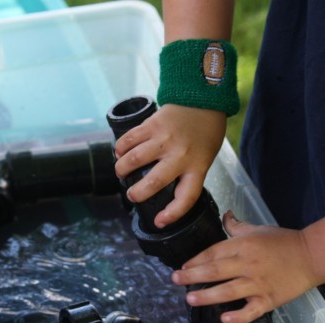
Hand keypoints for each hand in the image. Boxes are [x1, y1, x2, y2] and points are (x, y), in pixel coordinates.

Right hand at [113, 104, 225, 226]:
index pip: (186, 197)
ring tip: (121, 172)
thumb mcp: (204, 157)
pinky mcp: (151, 125)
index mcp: (198, 166)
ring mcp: (164, 139)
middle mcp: (180, 154)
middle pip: (153, 182)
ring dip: (121, 170)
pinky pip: (128, 140)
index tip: (159, 222)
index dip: (171, 214)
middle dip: (136, 194)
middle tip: (131, 195)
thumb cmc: (205, 132)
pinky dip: (119, 149)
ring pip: (133, 160)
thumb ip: (186, 172)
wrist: (202, 98)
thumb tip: (161, 189)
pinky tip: (119, 153)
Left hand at [171, 210, 316, 322]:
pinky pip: (251, 310)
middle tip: (175, 281)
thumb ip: (235, 225)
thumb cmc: (282, 240)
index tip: (182, 267)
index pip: (212, 253)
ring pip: (228, 291)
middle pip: (215, 271)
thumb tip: (224, 214)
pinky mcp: (269, 300)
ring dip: (207, 296)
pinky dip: (238, 316)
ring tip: (190, 298)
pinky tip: (223, 318)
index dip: (195, 260)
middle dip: (192, 276)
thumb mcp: (256, 229)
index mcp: (242, 246)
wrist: (312, 255)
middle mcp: (247, 264)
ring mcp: (258, 284)